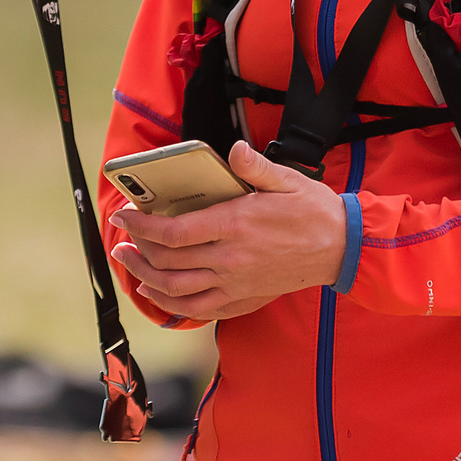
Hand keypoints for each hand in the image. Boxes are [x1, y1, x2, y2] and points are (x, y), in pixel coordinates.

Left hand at [108, 143, 346, 320]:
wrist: (341, 249)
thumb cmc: (313, 212)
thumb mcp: (286, 179)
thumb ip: (255, 166)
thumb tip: (234, 151)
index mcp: (236, 225)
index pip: (175, 232)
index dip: (142, 226)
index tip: (123, 216)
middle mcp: (230, 259)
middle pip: (169, 263)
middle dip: (136, 251)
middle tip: (119, 240)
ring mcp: (236, 284)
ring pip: (178, 290)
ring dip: (147, 278)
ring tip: (129, 264)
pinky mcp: (243, 299)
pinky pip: (199, 309)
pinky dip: (172, 305)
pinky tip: (157, 292)